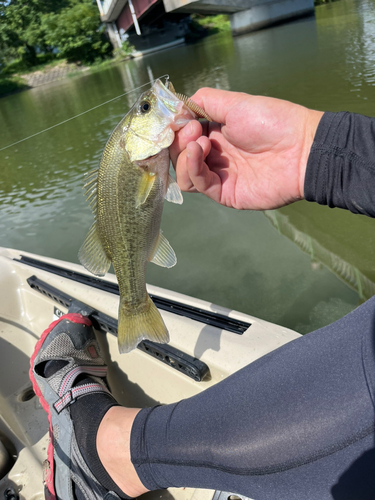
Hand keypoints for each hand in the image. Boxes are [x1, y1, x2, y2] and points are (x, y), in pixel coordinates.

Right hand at [170, 88, 322, 209]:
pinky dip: (192, 168)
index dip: (176, 128)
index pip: (183, 135)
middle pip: (180, 155)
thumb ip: (204, 102)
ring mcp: (218, 175)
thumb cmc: (272, 122)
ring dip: (184, 156)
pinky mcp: (223, 193)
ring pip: (184, 173)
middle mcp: (214, 155)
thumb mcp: (235, 103)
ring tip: (199, 143)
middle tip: (193, 129)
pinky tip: (199, 151)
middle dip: (179, 140)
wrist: (300, 149)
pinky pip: (198, 185)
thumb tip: (177, 109)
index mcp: (215, 133)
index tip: (180, 118)